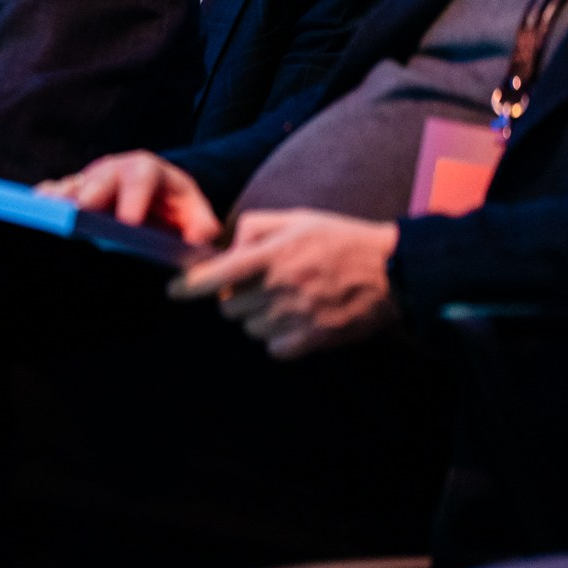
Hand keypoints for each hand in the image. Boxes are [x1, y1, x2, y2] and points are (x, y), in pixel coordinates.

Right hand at [39, 151, 222, 245]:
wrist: (160, 200)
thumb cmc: (176, 209)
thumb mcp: (196, 214)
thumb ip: (202, 225)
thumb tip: (201, 236)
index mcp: (149, 170)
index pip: (143, 177)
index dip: (136, 197)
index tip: (130, 222)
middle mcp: (116, 169)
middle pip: (102, 177)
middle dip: (91, 193)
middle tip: (81, 211)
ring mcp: (92, 178)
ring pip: (76, 183)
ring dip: (63, 195)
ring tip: (49, 207)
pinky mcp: (74, 191)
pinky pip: (57, 190)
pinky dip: (47, 197)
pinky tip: (36, 206)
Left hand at [171, 209, 401, 358]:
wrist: (393, 271)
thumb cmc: (341, 239)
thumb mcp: (297, 219)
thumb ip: (255, 228)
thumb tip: (226, 248)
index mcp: (272, 255)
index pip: (215, 275)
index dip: (188, 285)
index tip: (174, 291)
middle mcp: (280, 287)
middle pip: (228, 308)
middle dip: (234, 299)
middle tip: (256, 288)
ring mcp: (297, 315)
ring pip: (250, 329)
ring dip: (257, 319)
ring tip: (282, 302)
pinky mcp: (314, 338)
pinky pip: (274, 348)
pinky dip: (278, 339)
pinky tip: (295, 321)